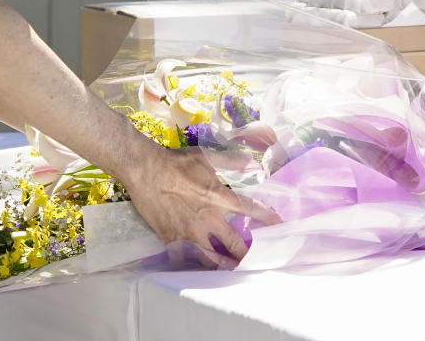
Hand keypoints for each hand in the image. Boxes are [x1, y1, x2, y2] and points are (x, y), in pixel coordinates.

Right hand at [121, 143, 280, 268]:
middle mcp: (207, 220)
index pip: (248, 209)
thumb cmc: (175, 162)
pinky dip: (193, 263)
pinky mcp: (172, 240)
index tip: (279, 225)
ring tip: (230, 269)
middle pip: (234, 245)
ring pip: (212, 259)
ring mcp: (190, 233)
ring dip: (223, 265)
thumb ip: (229, 160)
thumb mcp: (204, 156)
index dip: (266, 218)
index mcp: (217, 197)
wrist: (145, 171)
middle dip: (246, 255)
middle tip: (254, 260)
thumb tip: (249, 160)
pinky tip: (197, 267)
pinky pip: (186, 259)